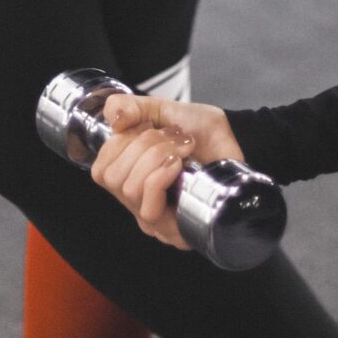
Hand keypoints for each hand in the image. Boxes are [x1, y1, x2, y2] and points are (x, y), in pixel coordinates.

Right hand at [88, 94, 243, 251]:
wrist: (235, 139)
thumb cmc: (201, 131)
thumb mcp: (161, 111)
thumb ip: (131, 108)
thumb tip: (113, 116)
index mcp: (130, 178)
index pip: (101, 171)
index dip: (120, 143)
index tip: (148, 128)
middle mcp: (138, 204)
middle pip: (114, 179)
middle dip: (143, 146)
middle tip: (172, 138)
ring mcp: (157, 220)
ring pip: (130, 190)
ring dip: (156, 157)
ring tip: (181, 149)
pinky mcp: (177, 229)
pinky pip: (149, 208)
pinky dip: (161, 176)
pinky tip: (179, 164)